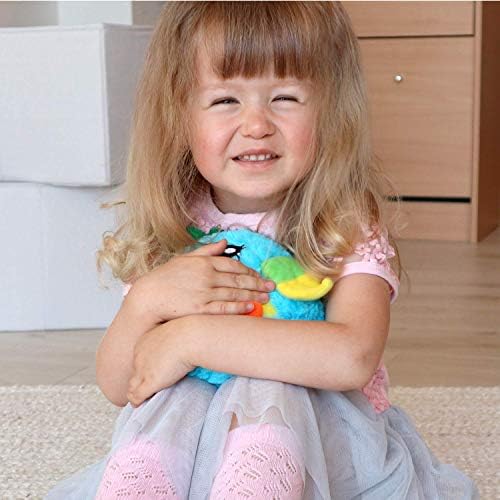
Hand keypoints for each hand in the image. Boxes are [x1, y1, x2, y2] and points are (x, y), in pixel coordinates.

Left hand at [127, 317, 193, 407]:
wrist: (191, 338)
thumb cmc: (189, 334)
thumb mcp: (174, 335)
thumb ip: (171, 343)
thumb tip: (179, 349)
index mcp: (144, 342)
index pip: (140, 358)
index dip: (146, 367)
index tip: (156, 372)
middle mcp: (139, 355)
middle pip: (136, 371)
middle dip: (142, 378)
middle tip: (153, 385)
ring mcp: (143, 369)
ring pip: (132, 385)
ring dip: (137, 392)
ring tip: (144, 399)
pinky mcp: (150, 382)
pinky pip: (136, 396)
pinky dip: (137, 402)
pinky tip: (140, 405)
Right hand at [129, 239, 274, 323]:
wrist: (148, 297)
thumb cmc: (165, 278)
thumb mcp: (184, 258)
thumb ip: (206, 250)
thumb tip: (224, 241)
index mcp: (203, 262)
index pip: (233, 265)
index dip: (249, 271)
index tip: (259, 276)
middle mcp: (206, 276)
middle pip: (238, 279)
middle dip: (257, 283)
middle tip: (271, 287)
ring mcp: (204, 292)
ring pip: (235, 293)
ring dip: (253, 295)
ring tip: (266, 298)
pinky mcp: (200, 309)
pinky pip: (224, 308)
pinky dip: (239, 307)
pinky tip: (251, 308)